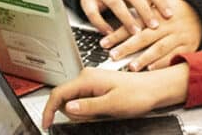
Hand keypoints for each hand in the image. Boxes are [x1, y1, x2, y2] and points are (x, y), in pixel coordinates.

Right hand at [40, 65, 188, 127]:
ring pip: (75, 104)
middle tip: (96, 116)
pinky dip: (91, 111)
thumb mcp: (112, 104)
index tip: (47, 124)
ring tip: (105, 111)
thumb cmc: (138, 94)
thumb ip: (87, 106)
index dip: (49, 110)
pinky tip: (105, 110)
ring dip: (85, 113)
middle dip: (75, 114)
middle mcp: (87, 77)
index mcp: (87, 79)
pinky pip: (84, 103)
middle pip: (66, 101)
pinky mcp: (97, 88)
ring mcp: (91, 82)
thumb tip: (68, 107)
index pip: (58, 94)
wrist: (154, 89)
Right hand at [80, 0, 172, 36]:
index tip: (169, 15)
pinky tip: (111, 34)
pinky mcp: (87, 0)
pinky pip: (94, 13)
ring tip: (136, 32)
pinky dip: (102, 25)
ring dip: (127, 19)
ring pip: (115, 3)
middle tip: (154, 26)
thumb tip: (167, 14)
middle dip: (145, 11)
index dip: (160, 2)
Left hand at [104, 0, 201, 71]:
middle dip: (128, 47)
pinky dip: (163, 63)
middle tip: (114, 55)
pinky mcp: (188, 46)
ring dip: (145, 58)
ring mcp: (178, 36)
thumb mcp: (158, 6)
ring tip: (132, 66)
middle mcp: (167, 25)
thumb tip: (121, 21)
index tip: (104, 43)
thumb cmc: (176, 10)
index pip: (134, 24)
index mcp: (157, 14)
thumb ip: (142, 14)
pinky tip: (151, 69)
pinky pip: (174, 56)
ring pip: (159, 48)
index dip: (118, 34)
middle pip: (145, 36)